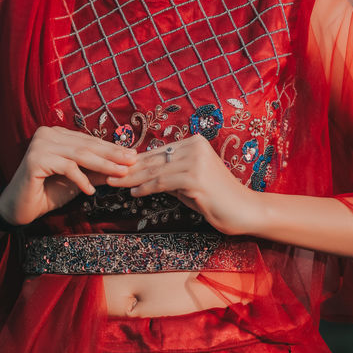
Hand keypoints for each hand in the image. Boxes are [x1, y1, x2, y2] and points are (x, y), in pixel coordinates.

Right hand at [0, 126, 137, 225]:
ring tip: (120, 174)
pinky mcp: (35, 159)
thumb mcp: (77, 179)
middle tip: (132, 162)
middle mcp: (47, 133)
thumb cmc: (47, 192)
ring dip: (103, 165)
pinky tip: (90, 191)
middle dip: (112, 155)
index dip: (111, 149)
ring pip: (79, 155)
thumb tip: (124, 166)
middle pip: (86, 145)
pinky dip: (80, 179)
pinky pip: (66, 167)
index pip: (89, 141)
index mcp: (56, 133)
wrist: (19, 208)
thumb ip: (96, 170)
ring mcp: (40, 144)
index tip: (132, 156)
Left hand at [109, 135, 261, 236]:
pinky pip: (162, 183)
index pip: (159, 152)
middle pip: (154, 159)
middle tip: (107, 174)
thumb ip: (169, 175)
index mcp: (195, 142)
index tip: (117, 168)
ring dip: (132, 178)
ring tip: (114, 183)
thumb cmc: (217, 198)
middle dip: (129, 169)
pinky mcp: (195, 178)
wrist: (245, 210)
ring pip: (155, 170)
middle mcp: (195, 146)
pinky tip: (133, 193)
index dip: (136, 161)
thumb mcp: (189, 182)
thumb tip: (142, 174)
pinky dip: (145, 188)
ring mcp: (195, 161)